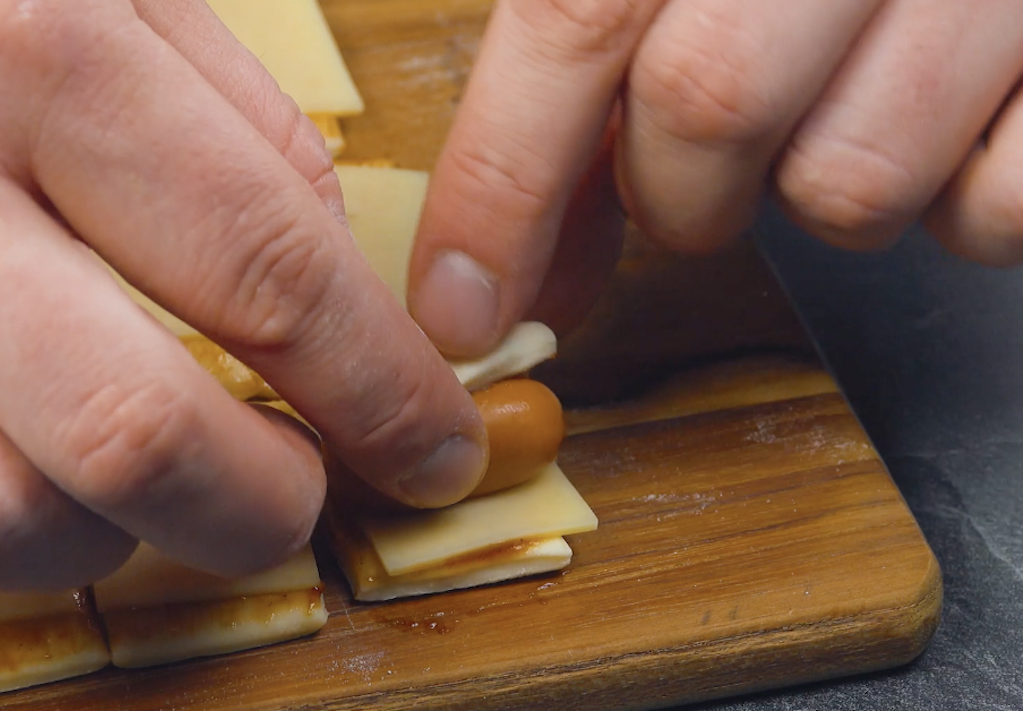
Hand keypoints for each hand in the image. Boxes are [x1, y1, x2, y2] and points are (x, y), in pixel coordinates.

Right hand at [0, 0, 486, 593]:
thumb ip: (234, 126)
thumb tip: (337, 292)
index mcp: (29, 48)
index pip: (269, 273)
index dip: (380, 392)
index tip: (432, 451)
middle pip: (132, 434)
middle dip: (257, 507)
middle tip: (292, 499)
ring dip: (96, 538)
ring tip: (124, 485)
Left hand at [410, 0, 1022, 356]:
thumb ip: (593, 77)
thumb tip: (516, 269)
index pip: (574, 22)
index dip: (501, 184)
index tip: (463, 308)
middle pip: (704, 108)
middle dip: (677, 193)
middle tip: (702, 179)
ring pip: (848, 182)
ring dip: (817, 194)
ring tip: (852, 118)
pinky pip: (991, 211)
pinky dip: (954, 209)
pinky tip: (957, 130)